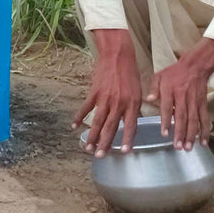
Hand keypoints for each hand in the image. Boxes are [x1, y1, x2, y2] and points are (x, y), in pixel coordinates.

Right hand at [74, 29, 141, 156]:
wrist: (118, 56)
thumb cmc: (130, 73)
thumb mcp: (138, 91)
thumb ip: (134, 107)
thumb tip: (132, 122)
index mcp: (132, 104)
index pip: (130, 126)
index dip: (127, 140)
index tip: (124, 152)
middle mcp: (119, 103)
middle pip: (111, 127)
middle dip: (105, 143)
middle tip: (99, 156)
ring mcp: (105, 98)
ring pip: (98, 121)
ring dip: (92, 136)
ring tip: (87, 147)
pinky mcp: (94, 92)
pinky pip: (86, 108)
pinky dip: (79, 117)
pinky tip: (74, 127)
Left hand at [144, 38, 213, 150]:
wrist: (195, 66)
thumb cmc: (174, 73)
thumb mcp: (159, 76)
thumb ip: (154, 88)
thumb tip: (149, 99)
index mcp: (170, 91)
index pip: (168, 108)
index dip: (166, 121)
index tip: (165, 134)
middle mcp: (183, 98)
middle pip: (183, 118)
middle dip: (181, 134)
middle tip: (178, 147)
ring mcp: (195, 102)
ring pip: (194, 121)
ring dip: (192, 136)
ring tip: (189, 148)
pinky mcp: (203, 105)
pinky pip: (205, 119)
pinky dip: (205, 131)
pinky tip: (204, 142)